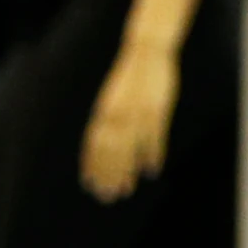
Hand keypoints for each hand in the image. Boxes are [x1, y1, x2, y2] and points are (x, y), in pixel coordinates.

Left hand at [81, 43, 178, 202]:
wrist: (145, 52)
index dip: (92, 165)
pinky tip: (152, 170)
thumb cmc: (131, 76)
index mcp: (104, 111)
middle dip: (108, 175)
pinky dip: (152, 155)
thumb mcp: (114, 98)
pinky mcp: (156, 111)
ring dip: (126, 171)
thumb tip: (104, 138)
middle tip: (108, 196)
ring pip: (129, 149)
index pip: (93, 144)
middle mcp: (117, 115)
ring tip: (126, 190)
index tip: (91, 184)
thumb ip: (108, 119)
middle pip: (109, 152)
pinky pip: (153, 138)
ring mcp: (137, 114)